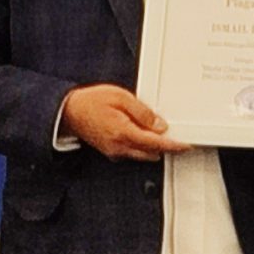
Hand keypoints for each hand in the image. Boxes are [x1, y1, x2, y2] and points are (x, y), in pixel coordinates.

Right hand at [62, 84, 190, 159]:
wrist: (68, 111)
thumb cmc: (91, 101)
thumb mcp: (121, 98)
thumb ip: (142, 113)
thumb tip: (159, 125)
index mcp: (123, 133)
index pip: (155, 144)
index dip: (173, 145)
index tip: (185, 145)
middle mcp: (119, 147)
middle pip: (151, 153)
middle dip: (164, 146)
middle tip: (175, 135)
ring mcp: (114, 152)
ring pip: (142, 155)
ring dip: (152, 146)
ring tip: (157, 131)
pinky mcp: (110, 152)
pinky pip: (131, 153)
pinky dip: (140, 146)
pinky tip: (140, 133)